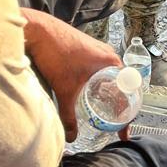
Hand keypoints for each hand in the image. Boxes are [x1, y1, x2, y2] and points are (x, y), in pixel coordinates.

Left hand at [21, 8, 121, 141]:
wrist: (38, 30)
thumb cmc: (56, 55)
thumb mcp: (65, 91)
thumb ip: (68, 117)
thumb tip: (71, 137)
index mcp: (111, 63)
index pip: (128, 93)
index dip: (127, 114)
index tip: (124, 131)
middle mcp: (108, 54)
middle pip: (122, 85)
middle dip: (119, 106)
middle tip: (115, 124)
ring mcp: (98, 49)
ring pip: (110, 76)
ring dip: (109, 92)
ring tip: (103, 110)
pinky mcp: (87, 48)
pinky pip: (101, 69)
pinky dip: (99, 82)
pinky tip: (89, 92)